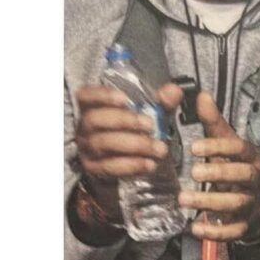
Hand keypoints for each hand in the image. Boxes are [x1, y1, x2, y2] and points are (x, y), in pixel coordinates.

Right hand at [75, 83, 182, 216]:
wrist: (121, 161)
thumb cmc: (132, 130)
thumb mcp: (147, 113)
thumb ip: (160, 102)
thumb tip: (174, 91)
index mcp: (92, 107)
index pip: (86, 95)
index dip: (102, 95)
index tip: (124, 99)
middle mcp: (85, 127)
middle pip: (95, 120)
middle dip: (124, 121)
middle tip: (149, 125)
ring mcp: (87, 148)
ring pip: (104, 144)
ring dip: (134, 145)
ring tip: (158, 148)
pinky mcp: (94, 168)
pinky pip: (109, 167)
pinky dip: (131, 165)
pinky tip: (149, 164)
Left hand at [179, 92, 259, 241]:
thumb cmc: (237, 166)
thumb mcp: (227, 143)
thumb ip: (213, 123)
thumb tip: (200, 95)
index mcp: (250, 156)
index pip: (239, 149)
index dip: (219, 148)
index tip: (194, 147)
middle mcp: (254, 179)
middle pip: (243, 176)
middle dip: (219, 174)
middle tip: (193, 172)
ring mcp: (252, 204)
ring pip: (236, 203)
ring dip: (210, 202)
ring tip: (183, 199)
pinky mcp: (245, 225)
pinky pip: (234, 231)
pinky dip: (216, 232)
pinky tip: (195, 228)